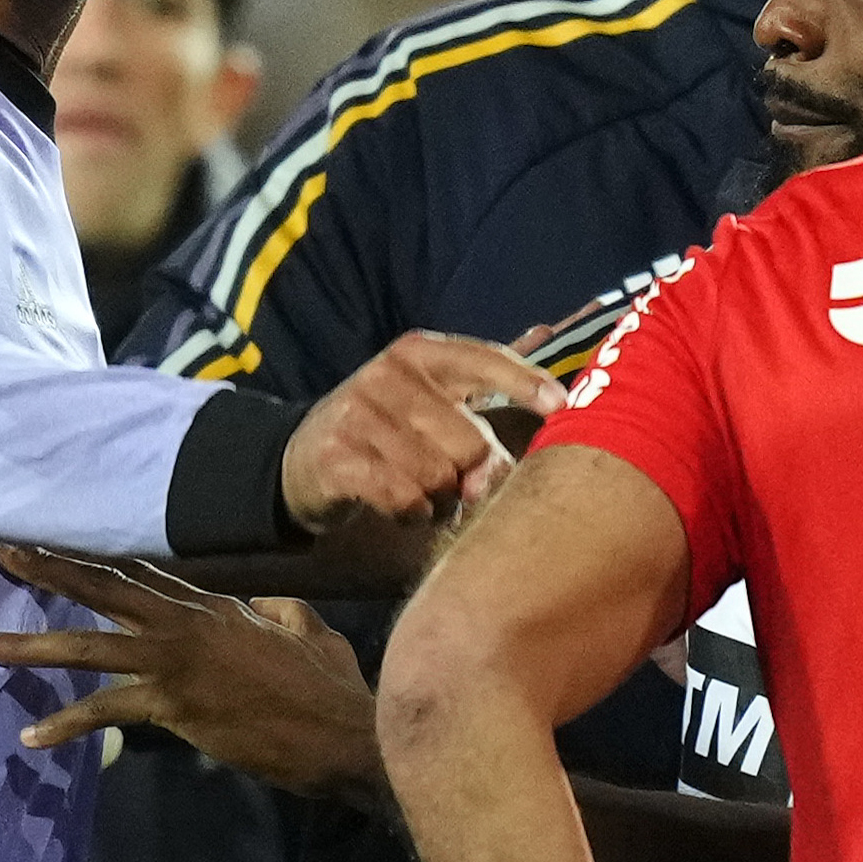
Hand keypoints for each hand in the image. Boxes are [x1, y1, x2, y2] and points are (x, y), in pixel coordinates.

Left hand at [0, 546, 380, 798]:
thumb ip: (281, 612)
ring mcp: (179, 662)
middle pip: (105, 588)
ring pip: (90, 646)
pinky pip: (107, 711)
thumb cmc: (331, 689)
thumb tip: (270, 603)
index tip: (51, 534)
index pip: (143, 570)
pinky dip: (67, 724)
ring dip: (30, 646)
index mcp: (215, 606)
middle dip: (47, 569)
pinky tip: (32, 735)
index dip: (94, 552)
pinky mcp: (176, 704)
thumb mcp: (308, 634)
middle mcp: (188, 623)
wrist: (344, 736)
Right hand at [281, 332, 561, 532]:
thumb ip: (486, 385)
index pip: (483, 359)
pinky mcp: (339, 459)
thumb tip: (551, 347)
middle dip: (472, 474)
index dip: (525, 383)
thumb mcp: (429, 395)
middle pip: (471, 442)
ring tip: (423, 493)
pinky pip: (405, 498)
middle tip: (454, 482)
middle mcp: (388, 375)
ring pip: (440, 477)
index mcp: (418, 353)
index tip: (561, 406)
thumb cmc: (386, 430)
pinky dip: (412, 513)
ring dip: (440, 499)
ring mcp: (359, 415)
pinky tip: (402, 508)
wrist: (301, 459)